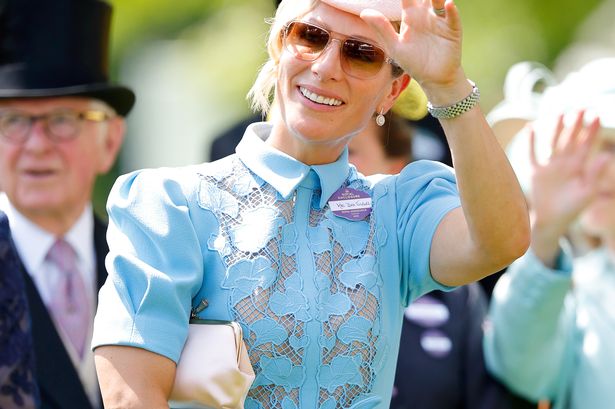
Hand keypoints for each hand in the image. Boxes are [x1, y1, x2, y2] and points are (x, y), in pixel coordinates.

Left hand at [360, 0, 462, 90]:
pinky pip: (452, 18)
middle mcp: (426, 15)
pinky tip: (448, 4)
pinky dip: (452, 11)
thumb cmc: (413, 62)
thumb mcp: (395, 47)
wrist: (433, 79)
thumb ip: (381, 28)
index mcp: (411, 17)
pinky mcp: (452, 30)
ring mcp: (440, 21)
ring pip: (439, 2)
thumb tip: (363, 12)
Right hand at [528, 111, 609, 262]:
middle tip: (581, 108)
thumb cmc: (572, 209)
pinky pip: (532, 154)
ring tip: (560, 113)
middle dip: (576, 125)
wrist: (551, 221)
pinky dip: (531, 142)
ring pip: (553, 143)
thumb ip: (595, 174)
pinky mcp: (535, 172)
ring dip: (556, 129)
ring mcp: (549, 167)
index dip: (591, 131)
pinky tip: (530, 128)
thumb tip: (605, 156)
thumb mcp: (587, 192)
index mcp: (578, 167)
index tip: (595, 116)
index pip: (586, 145)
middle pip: (570, 140)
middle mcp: (564, 164)